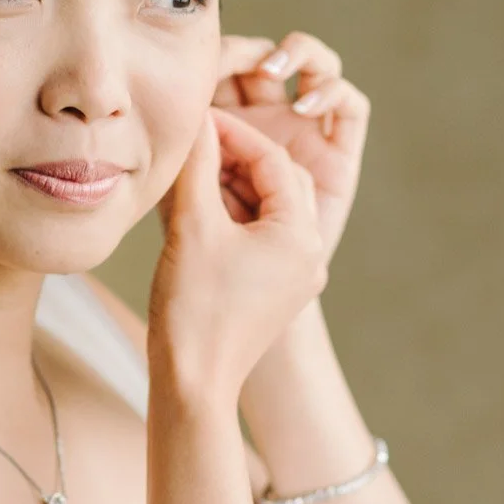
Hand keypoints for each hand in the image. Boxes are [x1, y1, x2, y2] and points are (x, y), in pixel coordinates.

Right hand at [149, 106, 328, 399]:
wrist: (194, 383)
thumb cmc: (194, 307)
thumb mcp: (193, 226)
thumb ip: (199, 166)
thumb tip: (200, 119)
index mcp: (302, 234)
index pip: (274, 160)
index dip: (234, 134)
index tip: (198, 120)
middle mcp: (310, 253)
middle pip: (282, 181)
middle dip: (241, 158)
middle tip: (199, 144)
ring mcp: (297, 276)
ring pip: (273, 209)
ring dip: (238, 187)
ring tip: (197, 175)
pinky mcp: (278, 292)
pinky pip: (265, 238)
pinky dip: (238, 216)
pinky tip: (203, 212)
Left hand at [208, 31, 370, 265]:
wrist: (237, 323)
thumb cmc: (201, 270)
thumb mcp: (189, 208)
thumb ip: (192, 160)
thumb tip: (190, 106)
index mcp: (228, 131)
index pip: (230, 80)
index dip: (218, 69)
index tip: (201, 84)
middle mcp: (272, 126)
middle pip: (271, 65)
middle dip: (255, 52)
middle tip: (239, 57)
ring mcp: (310, 137)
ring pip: (318, 71)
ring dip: (301, 56)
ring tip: (272, 69)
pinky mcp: (341, 154)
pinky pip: (350, 108)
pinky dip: (333, 93)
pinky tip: (306, 105)